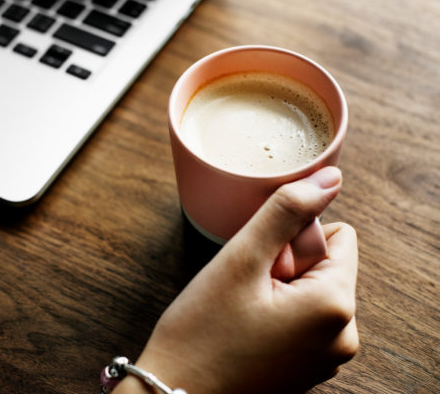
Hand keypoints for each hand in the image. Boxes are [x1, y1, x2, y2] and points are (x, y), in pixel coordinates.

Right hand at [115, 166, 358, 393]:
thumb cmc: (201, 334)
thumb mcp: (241, 260)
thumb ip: (287, 212)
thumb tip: (329, 178)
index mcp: (336, 307)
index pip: (336, 236)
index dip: (291, 239)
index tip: (258, 266)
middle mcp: (343, 336)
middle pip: (324, 264)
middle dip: (284, 265)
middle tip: (243, 289)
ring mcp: (326, 356)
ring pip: (310, 289)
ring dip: (277, 288)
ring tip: (241, 310)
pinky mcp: (307, 366)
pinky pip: (301, 318)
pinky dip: (275, 312)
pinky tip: (243, 327)